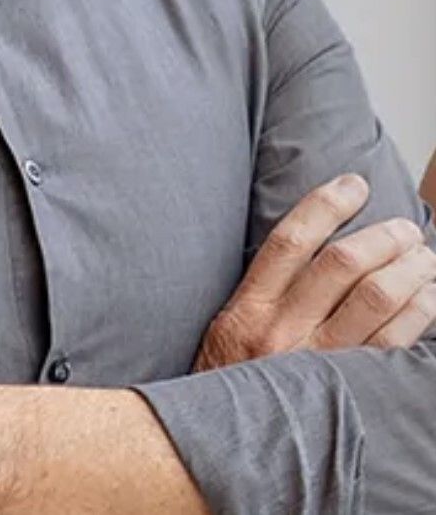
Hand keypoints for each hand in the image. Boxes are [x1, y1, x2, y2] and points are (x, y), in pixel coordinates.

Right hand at [195, 174, 435, 370]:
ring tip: (425, 256)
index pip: (291, 241)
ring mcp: (317, 365)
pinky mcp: (347, 393)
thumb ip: (265, 292)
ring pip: (374, 300)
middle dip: (382, 238)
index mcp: (248, 310)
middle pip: (341, 265)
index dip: (326, 205)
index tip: (354, 183)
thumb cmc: (228, 383)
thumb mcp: (229, 329)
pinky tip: (428, 298)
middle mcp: (282, 333)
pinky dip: (417, 314)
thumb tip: (312, 246)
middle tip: (406, 228)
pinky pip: (392, 346)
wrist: (219, 451)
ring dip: (409, 270)